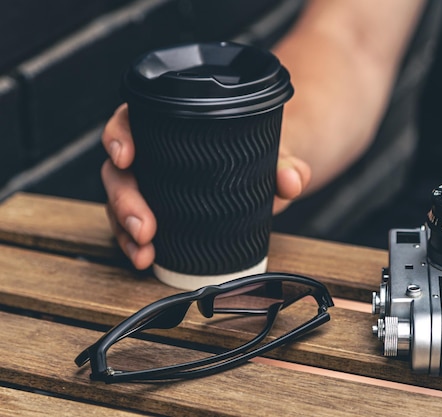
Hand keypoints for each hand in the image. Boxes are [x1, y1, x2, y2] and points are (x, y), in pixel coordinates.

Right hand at [101, 104, 310, 268]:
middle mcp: (153, 152)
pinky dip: (134, 243)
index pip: (132, 119)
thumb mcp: (276, 153)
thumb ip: (287, 163)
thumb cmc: (261, 154)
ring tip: (144, 251)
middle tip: (144, 226)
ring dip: (124, 228)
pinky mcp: (157, 210)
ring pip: (120, 201)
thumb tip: (291, 180)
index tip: (126, 156)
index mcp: (170, 123)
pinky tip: (145, 257)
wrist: (268, 176)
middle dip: (124, 200)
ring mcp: (151, 183)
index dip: (119, 135)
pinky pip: (133, 225)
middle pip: (119, 169)